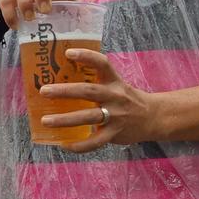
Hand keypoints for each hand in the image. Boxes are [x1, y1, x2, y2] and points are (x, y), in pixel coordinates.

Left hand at [39, 47, 161, 152]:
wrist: (154, 117)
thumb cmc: (125, 99)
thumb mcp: (116, 85)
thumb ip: (95, 82)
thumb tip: (59, 81)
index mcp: (114, 81)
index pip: (102, 64)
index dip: (86, 56)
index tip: (68, 53)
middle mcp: (115, 96)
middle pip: (89, 91)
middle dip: (65, 91)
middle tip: (44, 91)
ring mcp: (116, 116)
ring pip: (88, 117)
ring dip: (65, 119)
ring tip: (45, 121)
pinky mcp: (116, 134)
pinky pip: (95, 142)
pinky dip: (79, 145)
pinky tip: (64, 144)